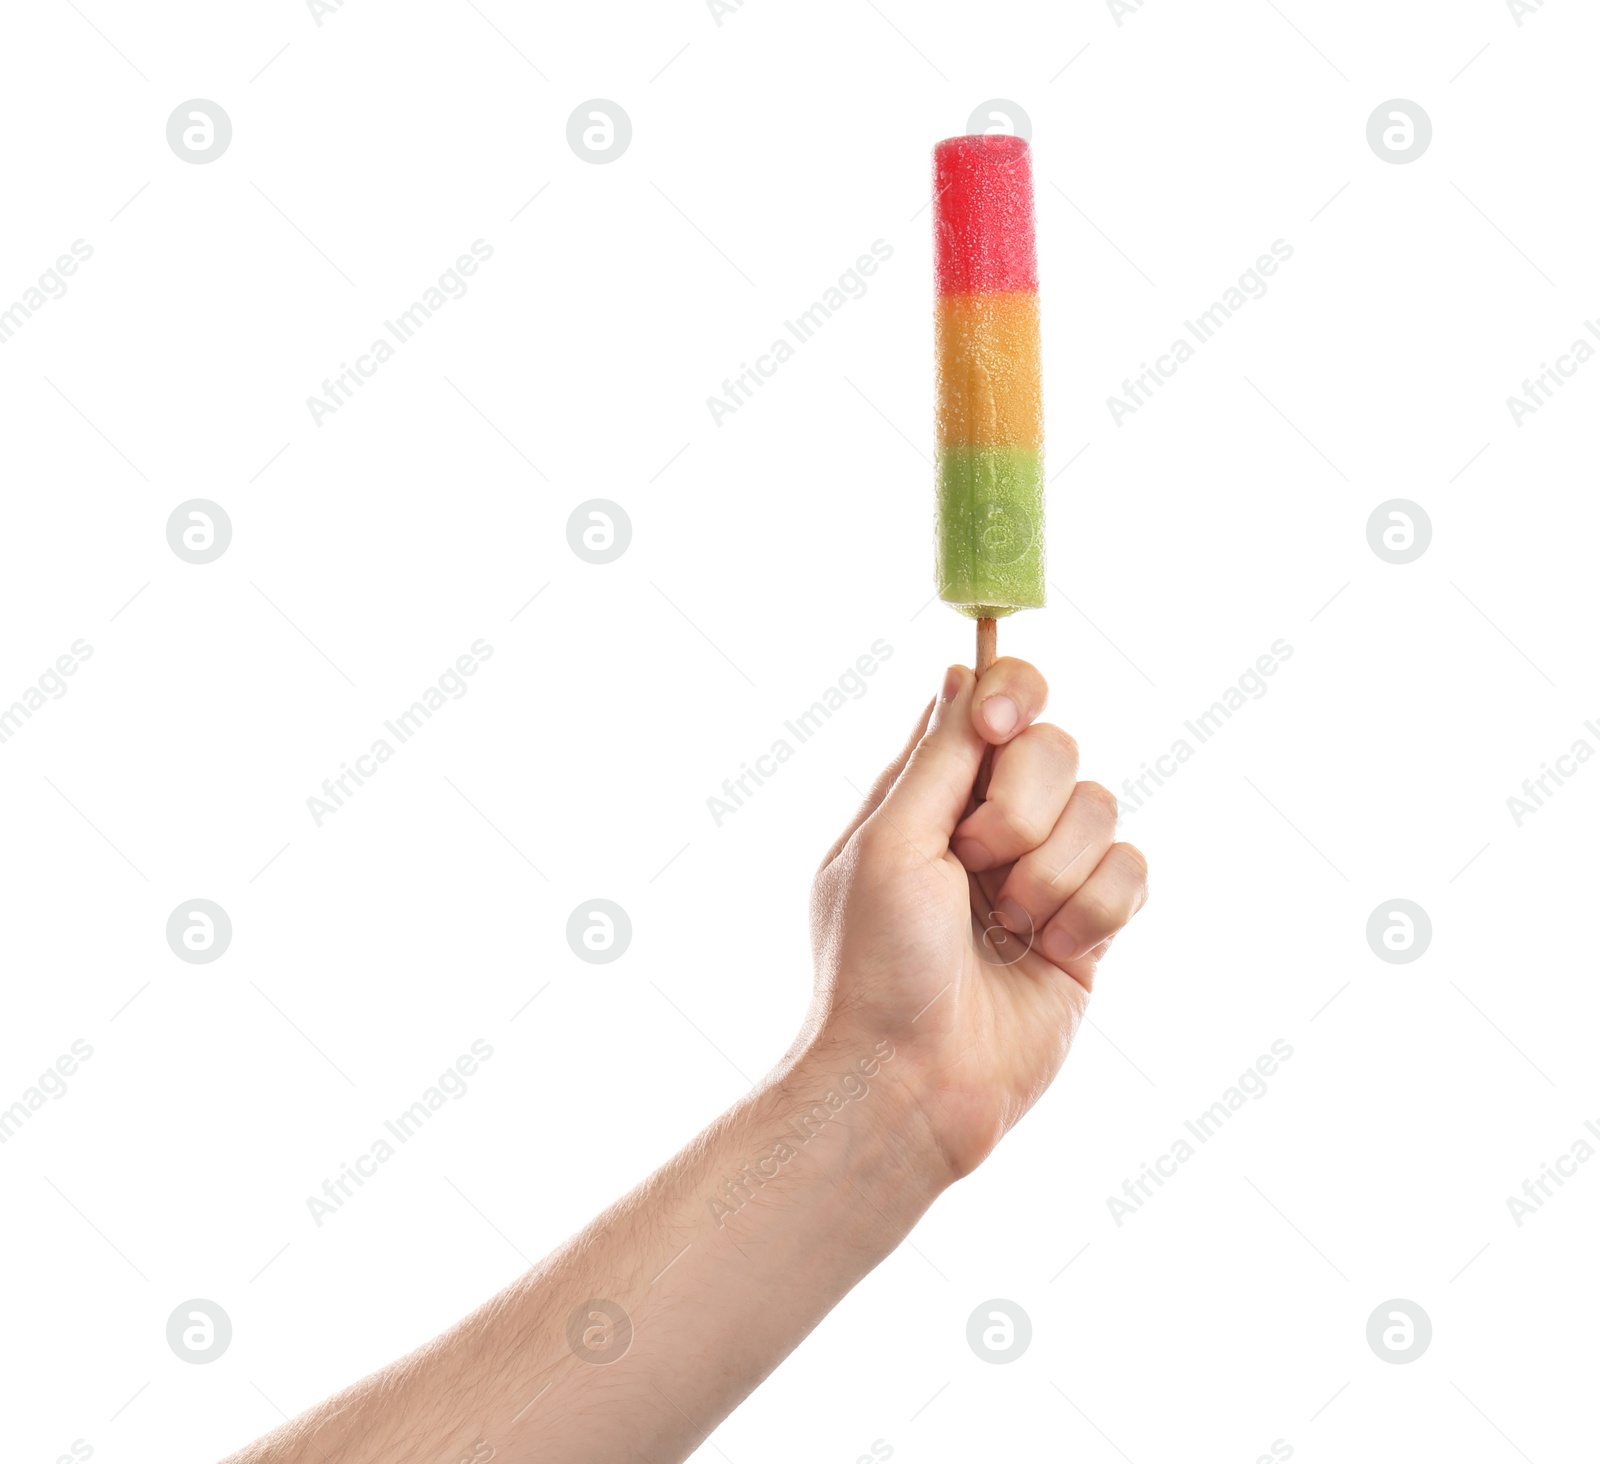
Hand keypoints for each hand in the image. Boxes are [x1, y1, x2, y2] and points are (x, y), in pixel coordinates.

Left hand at [809, 658, 1147, 1182]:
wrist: (911, 1083)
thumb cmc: (877, 963)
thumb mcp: (890, 842)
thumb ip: (939, 755)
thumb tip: (963, 672)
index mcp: (932, 795)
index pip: (994, 700)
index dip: (1012, 693)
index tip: (1001, 722)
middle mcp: (991, 826)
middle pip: (1058, 747)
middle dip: (1022, 806)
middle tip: (977, 866)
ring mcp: (1044, 877)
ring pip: (1103, 809)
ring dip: (1053, 872)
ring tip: (1008, 928)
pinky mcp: (1090, 930)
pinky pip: (1133, 874)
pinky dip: (1093, 911)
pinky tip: (1052, 953)